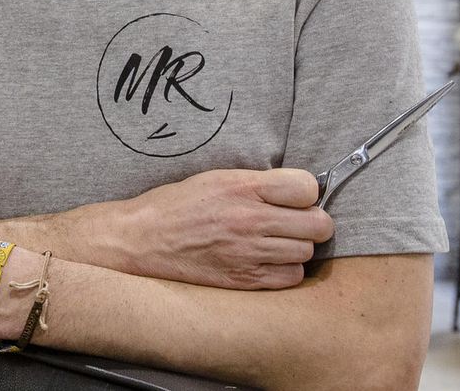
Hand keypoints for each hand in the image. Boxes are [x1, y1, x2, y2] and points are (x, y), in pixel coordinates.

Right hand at [114, 168, 332, 289]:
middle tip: (295, 221)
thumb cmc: (176, 206)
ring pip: (306, 252)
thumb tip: (298, 190)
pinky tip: (267, 260)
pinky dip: (285, 270)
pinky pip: (290, 277)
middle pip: (318, 224)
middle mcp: (249, 220)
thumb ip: (256, 183)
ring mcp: (248, 253)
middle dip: (312, 221)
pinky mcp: (244, 280)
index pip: (307, 187)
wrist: (141, 241)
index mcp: (241, 187)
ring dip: (297, 247)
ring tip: (276, 241)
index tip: (296, 196)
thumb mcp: (214, 178)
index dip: (306, 191)